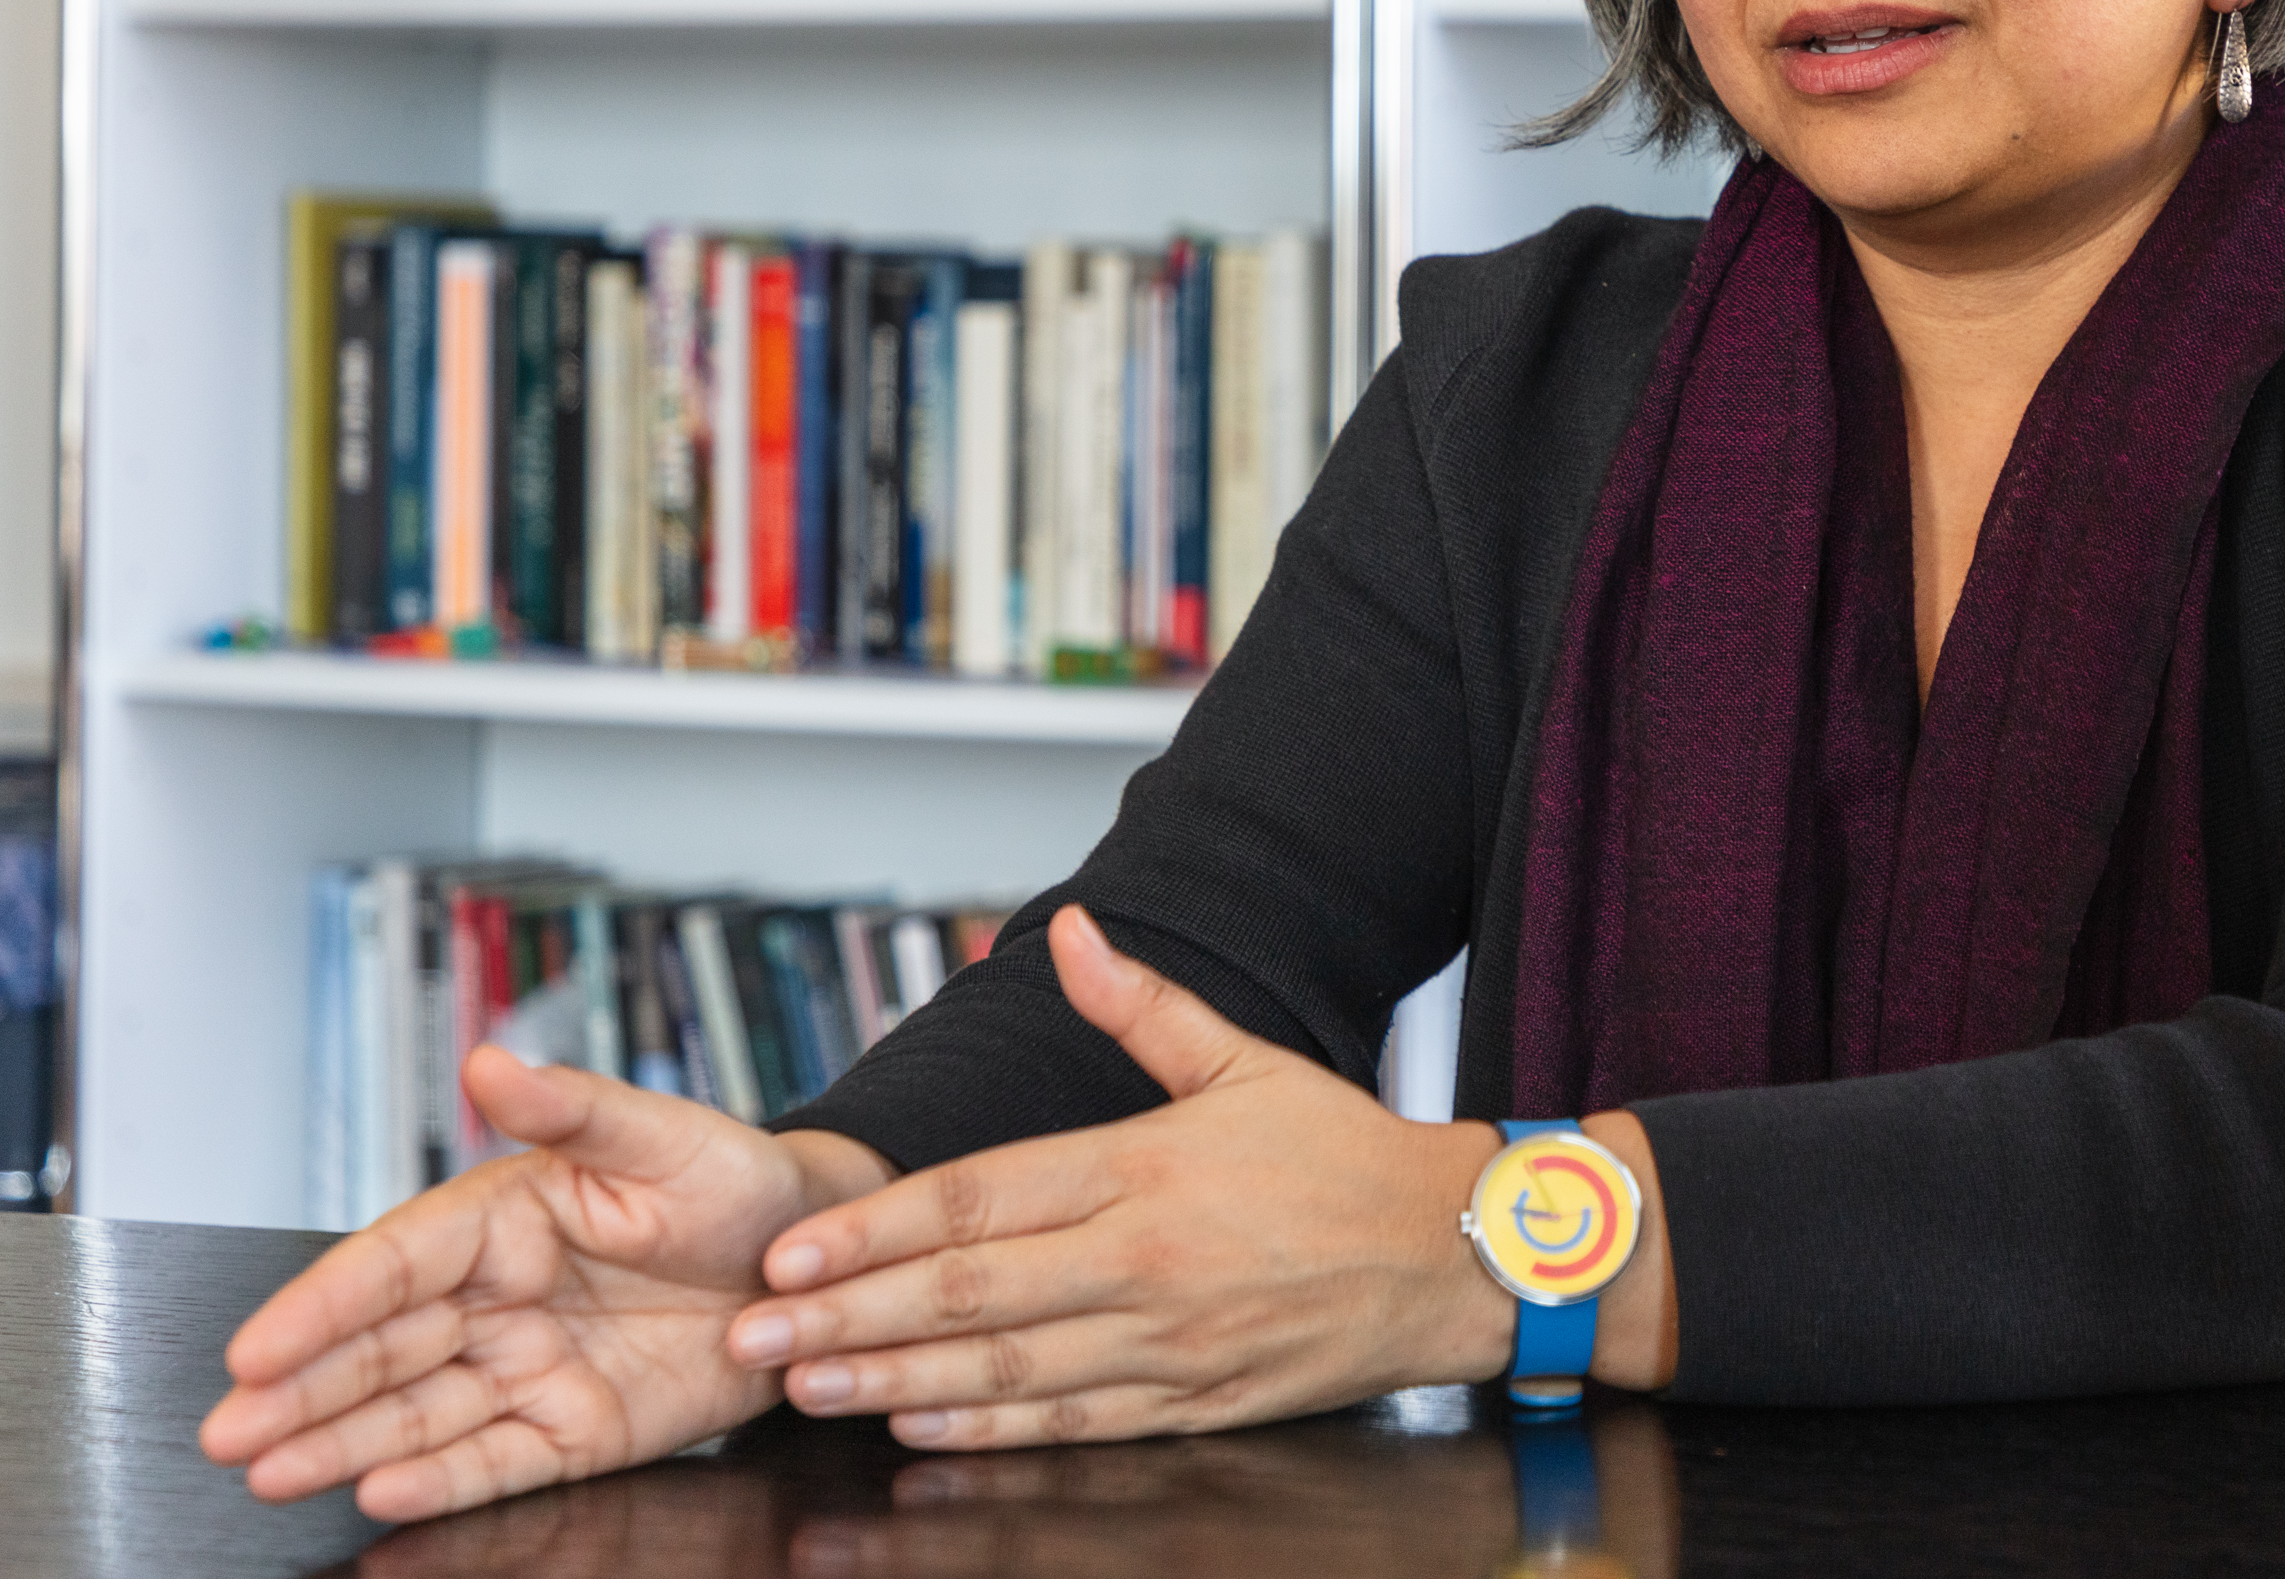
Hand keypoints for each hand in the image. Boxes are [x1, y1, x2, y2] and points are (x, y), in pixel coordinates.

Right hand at [200, 1048, 888, 1521]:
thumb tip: (491, 1062)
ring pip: (417, 1414)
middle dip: (300, 1392)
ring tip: (270, 1472)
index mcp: (506, 1220)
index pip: (393, 1264)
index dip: (322, 1306)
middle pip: (382, 1349)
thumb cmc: (739, 1183)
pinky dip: (439, 1480)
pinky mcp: (574, 1431)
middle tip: (230, 1431)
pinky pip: (496, 1461)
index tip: (258, 1347)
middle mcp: (500, 1299)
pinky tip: (380, 1491)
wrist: (818, 1263)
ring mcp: (532, 1368)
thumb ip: (575, 1106)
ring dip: (341, 1444)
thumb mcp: (667, 1135)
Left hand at [719, 904, 1666, 1446]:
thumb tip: (1068, 930)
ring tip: (807, 1390)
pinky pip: (1072, 1423)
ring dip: (893, 1382)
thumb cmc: (1346, 1154)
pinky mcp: (1195, 1403)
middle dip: (846, 1319)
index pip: (979, 1200)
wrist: (1458, 1252)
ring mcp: (1169, 1342)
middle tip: (752, 1341)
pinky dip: (990, 1428)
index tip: (788, 1255)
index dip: (872, 1232)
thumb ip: (1140, 1006)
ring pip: (1005, 1369)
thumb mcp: (1245, 1061)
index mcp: (1145, 1165)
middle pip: (968, 1294)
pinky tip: (920, 1427)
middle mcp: (1145, 1259)